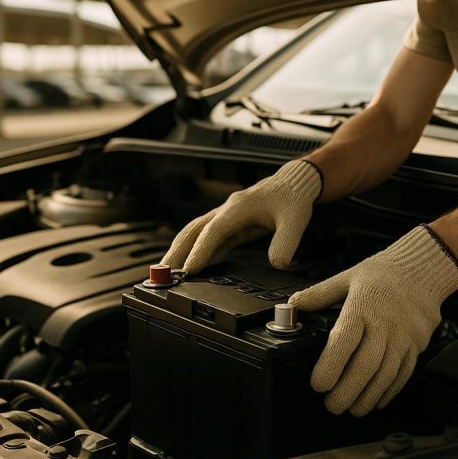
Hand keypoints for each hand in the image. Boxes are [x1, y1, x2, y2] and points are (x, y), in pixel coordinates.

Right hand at [162, 160, 322, 273]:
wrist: (293, 185)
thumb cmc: (292, 199)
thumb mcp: (296, 220)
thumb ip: (286, 242)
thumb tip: (277, 264)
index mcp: (238, 207)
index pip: (213, 231)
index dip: (200, 251)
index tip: (189, 270)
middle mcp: (226, 211)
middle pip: (193, 231)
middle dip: (176, 252)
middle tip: (161, 273)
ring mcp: (224, 217)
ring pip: (194, 234)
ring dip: (179, 251)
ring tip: (166, 272)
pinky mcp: (228, 225)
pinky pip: (206, 239)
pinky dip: (194, 251)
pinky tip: (189, 267)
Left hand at [289, 226, 457, 415]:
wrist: (423, 269)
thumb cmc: (383, 274)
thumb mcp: (347, 277)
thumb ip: (319, 294)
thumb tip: (293, 304)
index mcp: (362, 307)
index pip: (344, 340)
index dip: (330, 365)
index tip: (317, 384)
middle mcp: (384, 324)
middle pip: (366, 365)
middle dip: (347, 390)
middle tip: (331, 405)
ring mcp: (403, 337)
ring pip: (386, 374)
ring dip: (368, 396)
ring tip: (352, 409)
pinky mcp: (416, 345)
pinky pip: (404, 373)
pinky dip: (390, 391)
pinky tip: (376, 401)